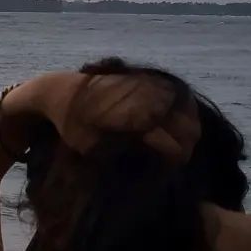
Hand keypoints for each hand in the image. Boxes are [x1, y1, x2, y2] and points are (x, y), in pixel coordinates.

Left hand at [7, 71, 199, 162]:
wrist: (60, 89)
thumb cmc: (71, 123)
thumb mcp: (92, 148)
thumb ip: (124, 154)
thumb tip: (152, 163)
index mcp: (140, 119)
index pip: (175, 148)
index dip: (176, 164)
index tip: (169, 172)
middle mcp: (151, 101)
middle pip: (189, 130)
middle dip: (186, 148)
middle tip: (175, 160)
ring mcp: (152, 86)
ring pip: (189, 113)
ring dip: (188, 130)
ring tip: (177, 144)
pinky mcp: (149, 78)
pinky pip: (179, 98)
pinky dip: (183, 112)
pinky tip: (175, 124)